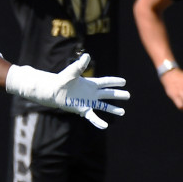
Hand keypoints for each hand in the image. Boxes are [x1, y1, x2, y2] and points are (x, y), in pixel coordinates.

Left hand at [6, 54, 128, 129]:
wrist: (54, 91)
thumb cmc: (62, 80)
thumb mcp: (72, 72)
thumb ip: (80, 65)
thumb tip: (87, 56)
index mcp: (91, 83)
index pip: (106, 82)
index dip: (115, 82)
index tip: (124, 82)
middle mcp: (92, 93)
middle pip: (108, 94)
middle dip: (118, 95)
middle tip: (128, 95)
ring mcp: (88, 102)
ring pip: (104, 106)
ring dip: (113, 109)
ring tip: (123, 112)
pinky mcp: (83, 109)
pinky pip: (93, 117)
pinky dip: (98, 122)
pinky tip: (105, 126)